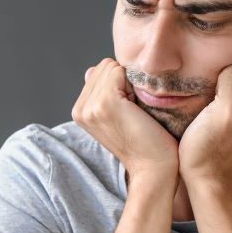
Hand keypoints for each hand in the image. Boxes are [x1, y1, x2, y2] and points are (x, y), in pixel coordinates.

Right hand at [73, 58, 179, 181]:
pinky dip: (133, 84)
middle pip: (103, 66)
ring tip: (134, 110)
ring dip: (128, 83)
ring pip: (111, 67)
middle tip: (131, 110)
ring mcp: (90, 107)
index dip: (118, 84)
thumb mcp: (115, 114)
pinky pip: (119, 71)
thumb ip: (100, 91)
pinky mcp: (105, 103)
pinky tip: (136, 107)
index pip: (97, 71)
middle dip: (122, 81)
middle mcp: (80, 110)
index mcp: (79, 112)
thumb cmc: (143, 140)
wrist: (152, 166)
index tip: (126, 109)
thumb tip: (91, 69)